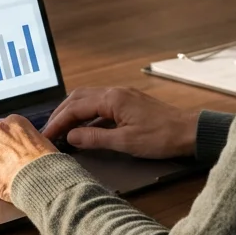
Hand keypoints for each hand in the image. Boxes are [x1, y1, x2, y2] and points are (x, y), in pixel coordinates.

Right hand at [41, 87, 200, 158]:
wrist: (189, 132)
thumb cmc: (161, 137)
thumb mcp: (125, 142)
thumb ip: (95, 139)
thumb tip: (70, 137)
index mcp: (112, 99)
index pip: (75, 107)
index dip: (58, 122)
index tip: (45, 135)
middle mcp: (115, 92)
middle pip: (78, 98)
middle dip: (61, 114)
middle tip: (48, 131)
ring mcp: (122, 96)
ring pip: (88, 99)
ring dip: (72, 113)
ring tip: (61, 129)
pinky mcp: (128, 103)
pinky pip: (100, 105)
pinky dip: (87, 116)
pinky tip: (84, 129)